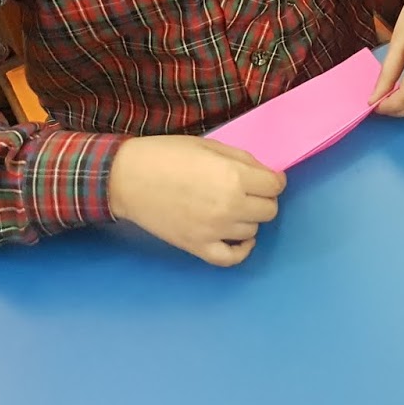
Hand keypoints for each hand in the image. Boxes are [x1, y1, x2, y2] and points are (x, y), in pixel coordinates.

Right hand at [109, 135, 284, 265]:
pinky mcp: (198, 247)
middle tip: (247, 190)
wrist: (127, 178)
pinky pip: (232, 258)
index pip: (275, 186)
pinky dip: (242, 250)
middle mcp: (230, 207)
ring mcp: (215, 231)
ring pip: (253, 231)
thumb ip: (244, 160)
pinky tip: (241, 238)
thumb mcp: (211, 146)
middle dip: (263, 198)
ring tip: (232, 206)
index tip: (264, 177)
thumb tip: (266, 175)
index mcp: (235, 177)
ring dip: (248, 219)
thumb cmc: (167, 155)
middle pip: (269, 210)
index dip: (273, 179)